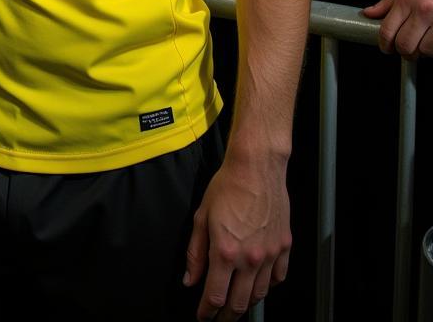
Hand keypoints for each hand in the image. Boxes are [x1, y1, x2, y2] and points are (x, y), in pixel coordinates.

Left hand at [185, 153, 290, 319]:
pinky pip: (279, 278)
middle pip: (240, 303)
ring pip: (260, 294)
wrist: (256, 168)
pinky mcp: (285, 247)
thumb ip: (195, 253)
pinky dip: (268, 286)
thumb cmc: (227, 186)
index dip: (207, 311)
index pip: (215, 295)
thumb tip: (190, 279)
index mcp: (226, 252)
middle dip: (227, 315)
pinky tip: (259, 284)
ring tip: (236, 304)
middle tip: (219, 318)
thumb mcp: (201, 217)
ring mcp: (271, 254)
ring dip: (247, 303)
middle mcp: (250, 258)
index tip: (203, 316)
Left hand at [364, 0, 432, 57]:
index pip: (387, 30)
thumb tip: (369, 13)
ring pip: (424, 49)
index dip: (384, 44)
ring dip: (423, 51)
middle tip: (407, 49)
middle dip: (404, 51)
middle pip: (404, 43)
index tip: (386, 48)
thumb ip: (388, 2)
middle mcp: (422, 9)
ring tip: (424, 43)